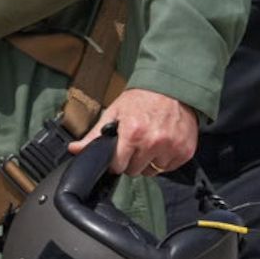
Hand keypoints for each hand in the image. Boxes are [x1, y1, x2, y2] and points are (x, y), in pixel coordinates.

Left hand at [69, 88, 199, 176]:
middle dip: (131, 160)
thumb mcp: (115, 112)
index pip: (117, 166)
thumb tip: (74, 149)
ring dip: (149, 161)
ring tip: (150, 141)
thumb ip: (95, 135)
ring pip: (152, 171)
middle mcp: (153, 143)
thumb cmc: (141, 99)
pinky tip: (163, 143)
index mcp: (133, 133)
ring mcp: (171, 148)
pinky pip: (169, 168)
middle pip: (134, 170)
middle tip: (135, 143)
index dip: (115, 160)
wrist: (172, 87)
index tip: (119, 152)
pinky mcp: (185, 152)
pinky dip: (164, 160)